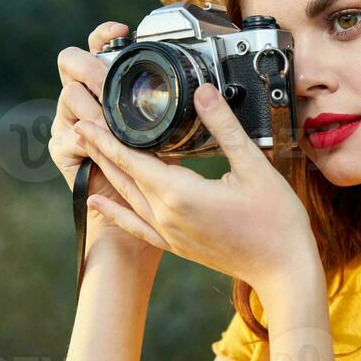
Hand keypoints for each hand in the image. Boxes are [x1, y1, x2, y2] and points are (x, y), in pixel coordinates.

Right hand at [49, 20, 166, 257]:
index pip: (100, 48)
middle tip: (110, 78)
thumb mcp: (182, 136)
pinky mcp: (64, 152)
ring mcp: (70, 125)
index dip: (105, 35)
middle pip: (72, 64)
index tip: (122, 29)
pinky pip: (67, 137)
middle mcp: (86, 102)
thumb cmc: (166, 178)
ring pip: (68, 97)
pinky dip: (85, 137)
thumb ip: (185, 111)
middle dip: (91, 69)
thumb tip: (207, 87)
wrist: (141, 223)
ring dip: (89, 104)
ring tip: (109, 112)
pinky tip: (98, 137)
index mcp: (112, 91)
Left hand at [74, 82, 315, 291]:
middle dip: (99, 149)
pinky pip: (136, 226)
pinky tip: (95, 204)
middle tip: (77, 124)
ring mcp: (169, 233)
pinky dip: (114, 213)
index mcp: (181, 194)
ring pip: (126, 197)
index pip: (132, 158)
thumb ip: (223, 126)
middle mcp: (166, 215)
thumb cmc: (275, 221)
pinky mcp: (177, 246)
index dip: (106, 138)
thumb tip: (203, 91)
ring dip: (104, 172)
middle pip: (122, 176)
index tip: (84, 119)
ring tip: (86, 151)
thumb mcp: (253, 166)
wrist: (283, 269)